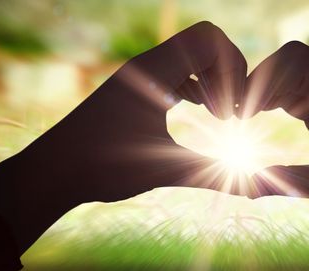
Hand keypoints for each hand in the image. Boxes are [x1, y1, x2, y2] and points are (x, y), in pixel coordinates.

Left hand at [0, 22, 246, 251]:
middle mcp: (147, 65)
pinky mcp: (135, 89)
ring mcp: (139, 75)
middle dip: (227, 75)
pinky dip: (195, 87)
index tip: (231, 111)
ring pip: (190, 58)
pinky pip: (175, 72)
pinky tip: (199, 113)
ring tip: (219, 117)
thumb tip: (256, 194)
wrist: (53, 171)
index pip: (209, 39)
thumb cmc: (102, 168)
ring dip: (212, 81)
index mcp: (154, 73)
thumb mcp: (164, 170)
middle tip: (229, 115)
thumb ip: (214, 175)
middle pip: (205, 43)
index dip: (233, 69)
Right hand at [245, 41, 308, 264]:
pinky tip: (260, 117)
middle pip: (290, 61)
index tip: (244, 112)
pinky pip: (299, 91)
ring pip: (292, 74)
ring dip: (266, 90)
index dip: (263, 79)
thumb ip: (289, 182)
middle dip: (260, 83)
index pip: (297, 61)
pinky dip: (276, 100)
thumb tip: (245, 188)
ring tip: (244, 117)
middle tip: (239, 114)